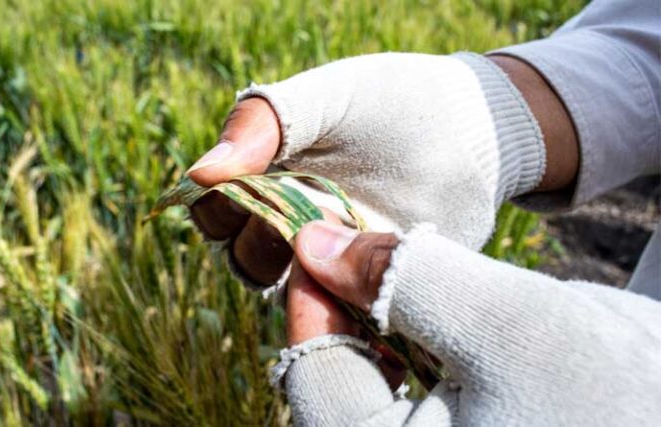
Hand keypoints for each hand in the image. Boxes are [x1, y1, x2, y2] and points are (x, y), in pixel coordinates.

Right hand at [188, 52, 557, 287]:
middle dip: (263, 240)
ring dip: (300, 275)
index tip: (246, 188)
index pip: (215, 209)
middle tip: (306, 211)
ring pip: (286, 292)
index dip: (220, 206)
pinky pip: (339, 314)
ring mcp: (332, 259)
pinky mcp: (370, 288)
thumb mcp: (328, 97)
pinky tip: (358, 280)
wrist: (474, 132)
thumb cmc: (394, 103)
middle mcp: (291, 222)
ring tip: (339, 240)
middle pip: (244, 255)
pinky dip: (338, 304)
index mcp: (268, 176)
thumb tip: (199, 173)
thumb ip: (264, 125)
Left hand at [281, 220, 660, 424]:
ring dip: (367, 324)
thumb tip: (314, 244)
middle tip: (345, 245)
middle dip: (337, 309)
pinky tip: (417, 311)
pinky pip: (399, 395)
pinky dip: (401, 345)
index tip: (314, 234)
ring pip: (362, 385)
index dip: (309, 294)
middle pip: (332, 382)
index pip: (315, 376)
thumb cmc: (617, 391)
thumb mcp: (506, 323)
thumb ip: (401, 280)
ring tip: (383, 272)